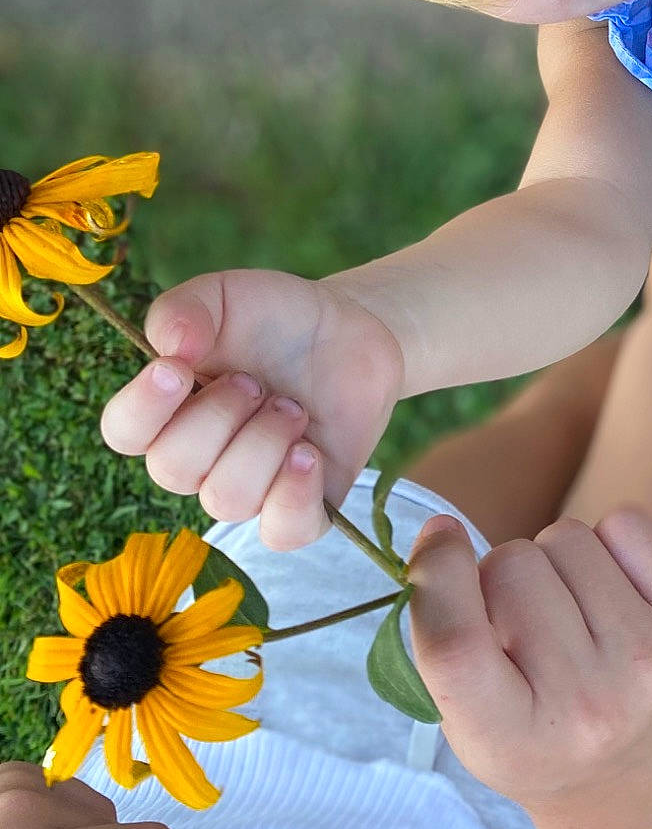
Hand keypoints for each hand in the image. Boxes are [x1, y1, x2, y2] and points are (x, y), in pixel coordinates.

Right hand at [99, 270, 405, 551]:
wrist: (351, 332)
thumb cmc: (276, 318)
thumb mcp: (225, 295)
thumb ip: (184, 310)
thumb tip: (169, 347)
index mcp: (167, 409)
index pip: (123, 432)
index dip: (143, 407)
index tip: (176, 368)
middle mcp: (198, 458)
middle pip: (174, 468)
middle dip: (220, 417)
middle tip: (257, 382)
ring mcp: (247, 488)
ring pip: (227, 499)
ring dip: (264, 444)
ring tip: (293, 408)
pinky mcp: (298, 508)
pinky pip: (280, 533)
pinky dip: (293, 496)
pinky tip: (309, 455)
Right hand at [407, 508, 651, 827]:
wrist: (636, 786)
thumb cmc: (531, 736)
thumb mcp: (466, 722)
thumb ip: (442, 637)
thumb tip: (442, 532)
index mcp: (510, 740)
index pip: (456, 642)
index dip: (437, 573)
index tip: (438, 539)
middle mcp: (586, 704)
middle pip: (511, 565)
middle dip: (501, 576)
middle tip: (521, 623)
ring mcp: (648, 662)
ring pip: (566, 537)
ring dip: (554, 561)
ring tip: (568, 614)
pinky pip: (626, 523)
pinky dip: (609, 542)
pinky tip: (609, 593)